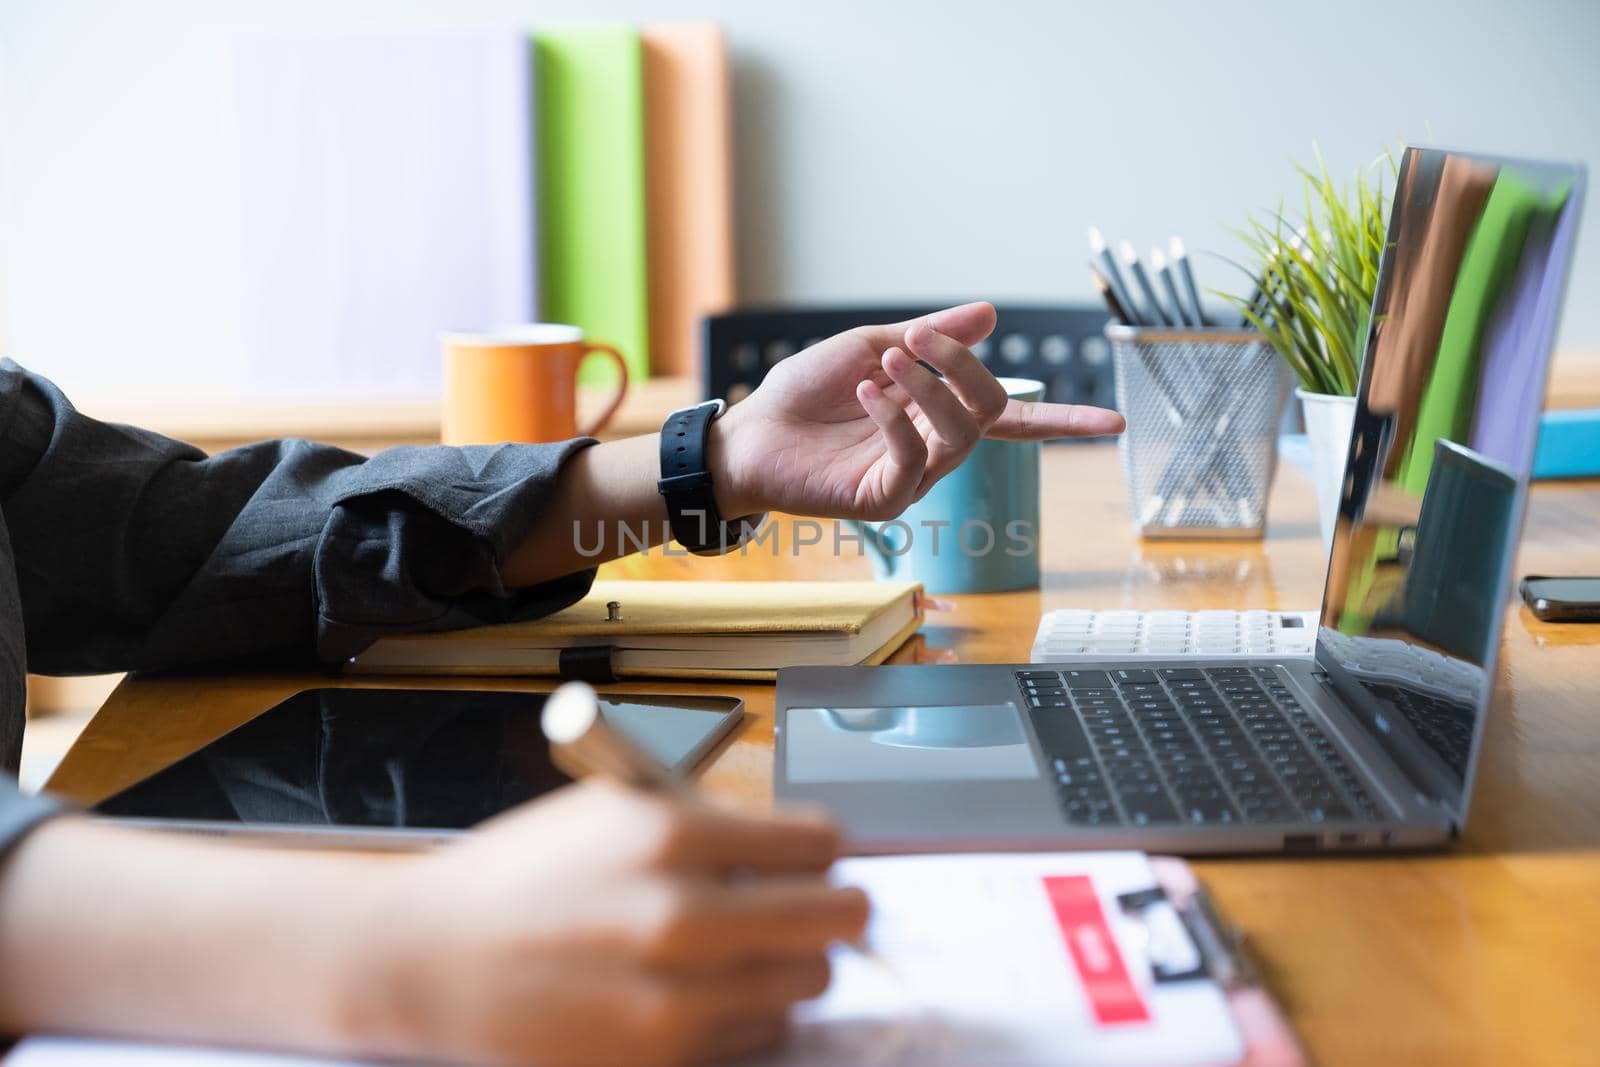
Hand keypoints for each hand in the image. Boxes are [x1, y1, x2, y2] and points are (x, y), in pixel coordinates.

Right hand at [367, 783, 866, 1066]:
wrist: (431, 960)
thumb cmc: (521, 878)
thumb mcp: (614, 809)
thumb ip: (710, 822)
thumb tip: (801, 848)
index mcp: (673, 835)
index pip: (821, 841)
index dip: (821, 849)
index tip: (812, 858)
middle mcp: (684, 915)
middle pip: (838, 917)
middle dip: (831, 909)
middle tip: (811, 908)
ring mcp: (677, 997)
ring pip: (808, 984)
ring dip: (788, 965)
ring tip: (741, 951)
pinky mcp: (664, 1060)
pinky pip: (759, 1036)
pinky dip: (745, 1015)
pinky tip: (698, 993)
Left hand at [712, 302, 1124, 518]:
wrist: (751, 433)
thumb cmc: (806, 394)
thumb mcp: (871, 346)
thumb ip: (931, 337)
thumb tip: (991, 313)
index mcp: (938, 413)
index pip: (1014, 418)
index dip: (1064, 420)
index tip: (1117, 423)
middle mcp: (936, 449)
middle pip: (989, 410)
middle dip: (962, 367)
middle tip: (916, 337)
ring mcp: (913, 478)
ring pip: (958, 434)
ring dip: (929, 385)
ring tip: (888, 357)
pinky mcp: (884, 500)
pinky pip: (911, 459)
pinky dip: (893, 418)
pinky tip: (866, 390)